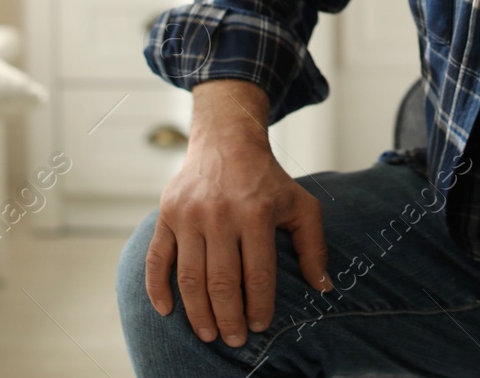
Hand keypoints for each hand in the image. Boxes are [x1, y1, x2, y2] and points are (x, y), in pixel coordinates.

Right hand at [144, 82, 331, 346]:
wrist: (226, 140)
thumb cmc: (267, 178)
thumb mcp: (300, 204)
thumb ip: (313, 246)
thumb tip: (323, 287)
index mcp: (256, 213)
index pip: (257, 274)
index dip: (259, 306)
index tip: (260, 326)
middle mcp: (220, 214)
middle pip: (221, 282)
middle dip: (229, 318)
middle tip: (234, 339)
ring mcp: (189, 214)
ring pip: (189, 277)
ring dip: (197, 313)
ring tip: (208, 333)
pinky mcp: (166, 214)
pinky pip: (156, 258)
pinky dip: (158, 288)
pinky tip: (167, 311)